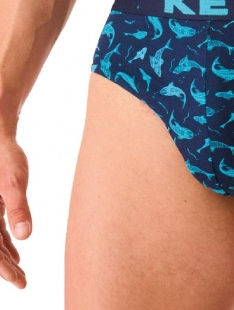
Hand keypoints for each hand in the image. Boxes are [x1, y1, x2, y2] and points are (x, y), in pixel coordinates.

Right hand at [0, 138, 31, 287]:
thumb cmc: (5, 156)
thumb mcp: (13, 181)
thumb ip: (18, 208)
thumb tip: (25, 237)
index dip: (1, 267)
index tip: (17, 279)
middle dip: (5, 268)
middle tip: (23, 283)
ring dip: (5, 258)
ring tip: (21, 275)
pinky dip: (5, 243)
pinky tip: (16, 253)